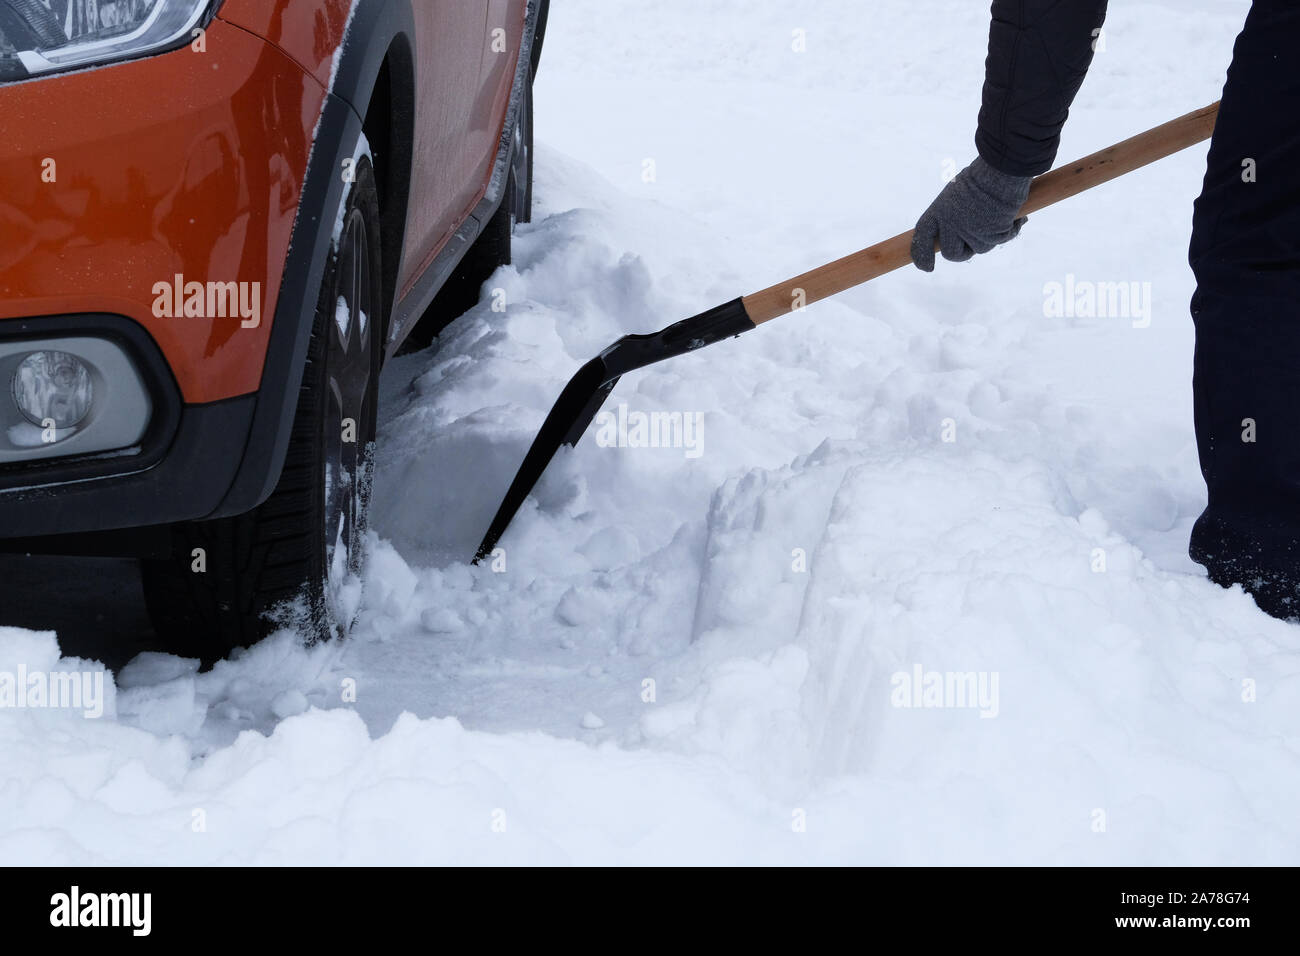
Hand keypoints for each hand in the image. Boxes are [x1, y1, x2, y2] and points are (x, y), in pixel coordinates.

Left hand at [910, 157, 1031, 271]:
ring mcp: (971, 230)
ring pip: (980, 248)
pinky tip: (1013, 216)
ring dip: (991, 237)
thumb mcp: (958, 193)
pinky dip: (1010, 229)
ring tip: (997, 216)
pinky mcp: (992, 234)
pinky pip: (1002, 239)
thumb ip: (953, 214)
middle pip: (952, 254)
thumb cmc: (982, 176)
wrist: (1002, 168)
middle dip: (963, 253)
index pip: (922, 238)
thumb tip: (962, 237)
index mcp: (938, 210)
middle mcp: (951, 224)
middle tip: (972, 245)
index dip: (921, 255)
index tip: (926, 268)